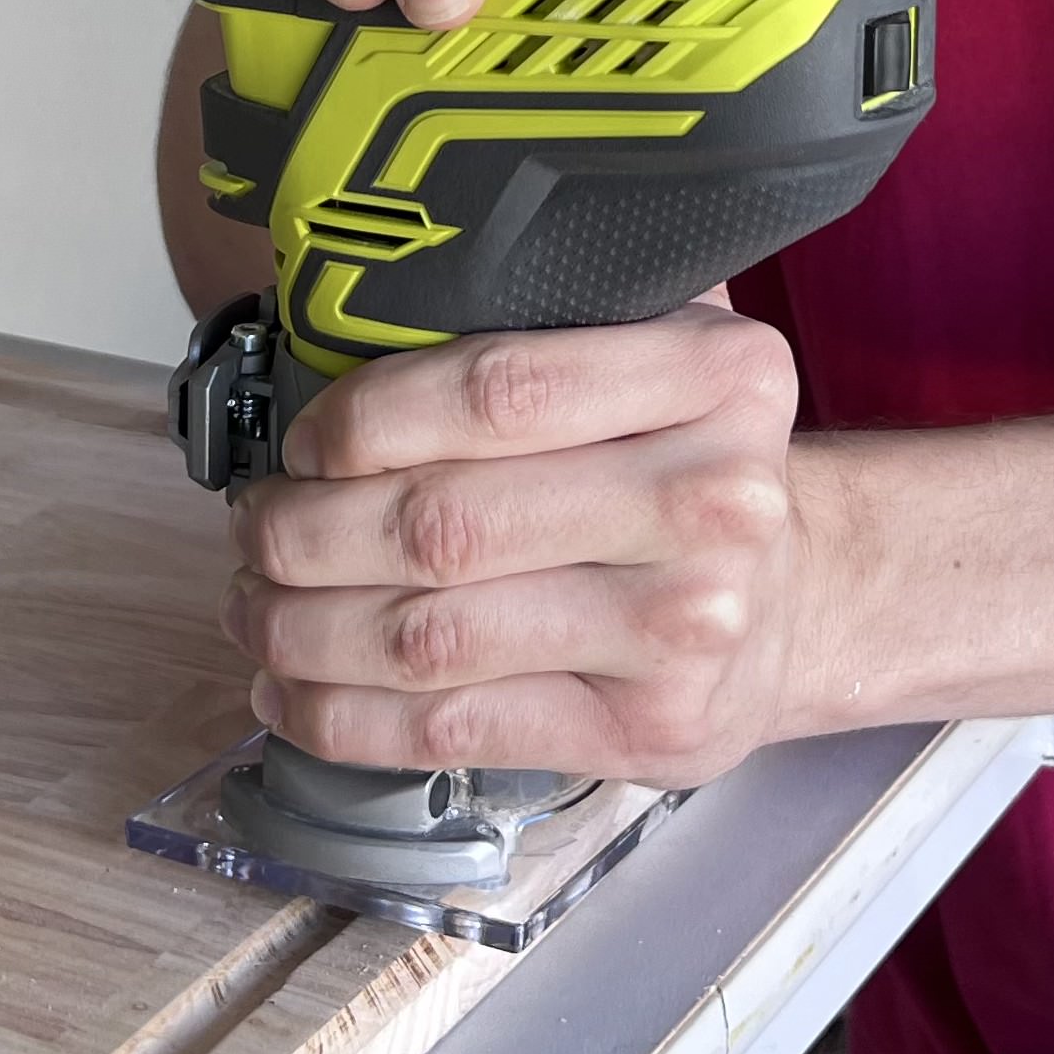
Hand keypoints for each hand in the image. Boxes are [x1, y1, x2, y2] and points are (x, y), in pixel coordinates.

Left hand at [222, 302, 819, 787]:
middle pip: (446, 523)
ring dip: (303, 627)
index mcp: (716, 378)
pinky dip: (344, 715)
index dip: (367, 416)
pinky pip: (453, 728)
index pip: (499, 390)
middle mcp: (714, 502)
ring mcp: (684, 627)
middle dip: (305, 532)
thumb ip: (551, 324)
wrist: (799, 601)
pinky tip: (294, 689)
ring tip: (254, 606)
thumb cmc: (691, 469)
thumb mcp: (664, 357)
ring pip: (431, 635)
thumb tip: (344, 328)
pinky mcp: (645, 729)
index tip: (306, 438)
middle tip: (256, 526)